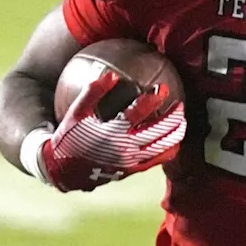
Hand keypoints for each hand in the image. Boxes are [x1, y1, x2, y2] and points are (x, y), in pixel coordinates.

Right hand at [39, 70, 185, 191]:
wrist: (64, 170)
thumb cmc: (70, 137)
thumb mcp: (77, 113)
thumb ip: (93, 92)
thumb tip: (111, 74)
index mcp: (113, 131)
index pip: (139, 112)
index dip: (153, 99)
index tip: (162, 88)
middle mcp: (125, 147)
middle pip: (159, 131)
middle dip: (173, 117)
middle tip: (180, 104)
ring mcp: (131, 161)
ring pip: (163, 147)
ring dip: (176, 133)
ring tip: (182, 122)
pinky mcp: (133, 170)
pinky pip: (158, 161)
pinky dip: (169, 150)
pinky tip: (174, 141)